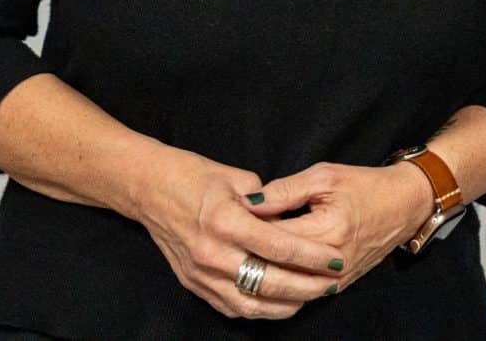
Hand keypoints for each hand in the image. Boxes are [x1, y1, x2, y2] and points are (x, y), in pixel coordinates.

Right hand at [133, 149, 345, 319]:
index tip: (335, 259)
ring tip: (311, 297)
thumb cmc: (194, 176)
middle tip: (332, 283)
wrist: (149, 189)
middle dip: (307, 286)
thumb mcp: (236, 177)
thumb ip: (269, 201)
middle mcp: (213, 253)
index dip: (312, 256)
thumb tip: (294, 219)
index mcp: (226, 221)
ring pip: (252, 303)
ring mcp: (201, 274)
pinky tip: (280, 303)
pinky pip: (231, 307)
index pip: (280, 246)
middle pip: (270, 281)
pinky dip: (259, 309)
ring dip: (286, 305)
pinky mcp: (194, 284)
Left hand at [246, 161, 437, 295]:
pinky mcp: (337, 288)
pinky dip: (279, 282)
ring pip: (285, 285)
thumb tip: (248, 202)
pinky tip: (262, 269)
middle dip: (250, 253)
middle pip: (276, 267)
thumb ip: (284, 191)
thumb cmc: (365, 186)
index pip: (273, 239)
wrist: (404, 206)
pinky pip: (299, 292)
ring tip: (241, 254)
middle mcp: (331, 263)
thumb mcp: (324, 176)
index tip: (227, 218)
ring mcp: (335, 281)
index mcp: (327, 231)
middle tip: (228, 239)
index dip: (247, 229)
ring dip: (262, 272)